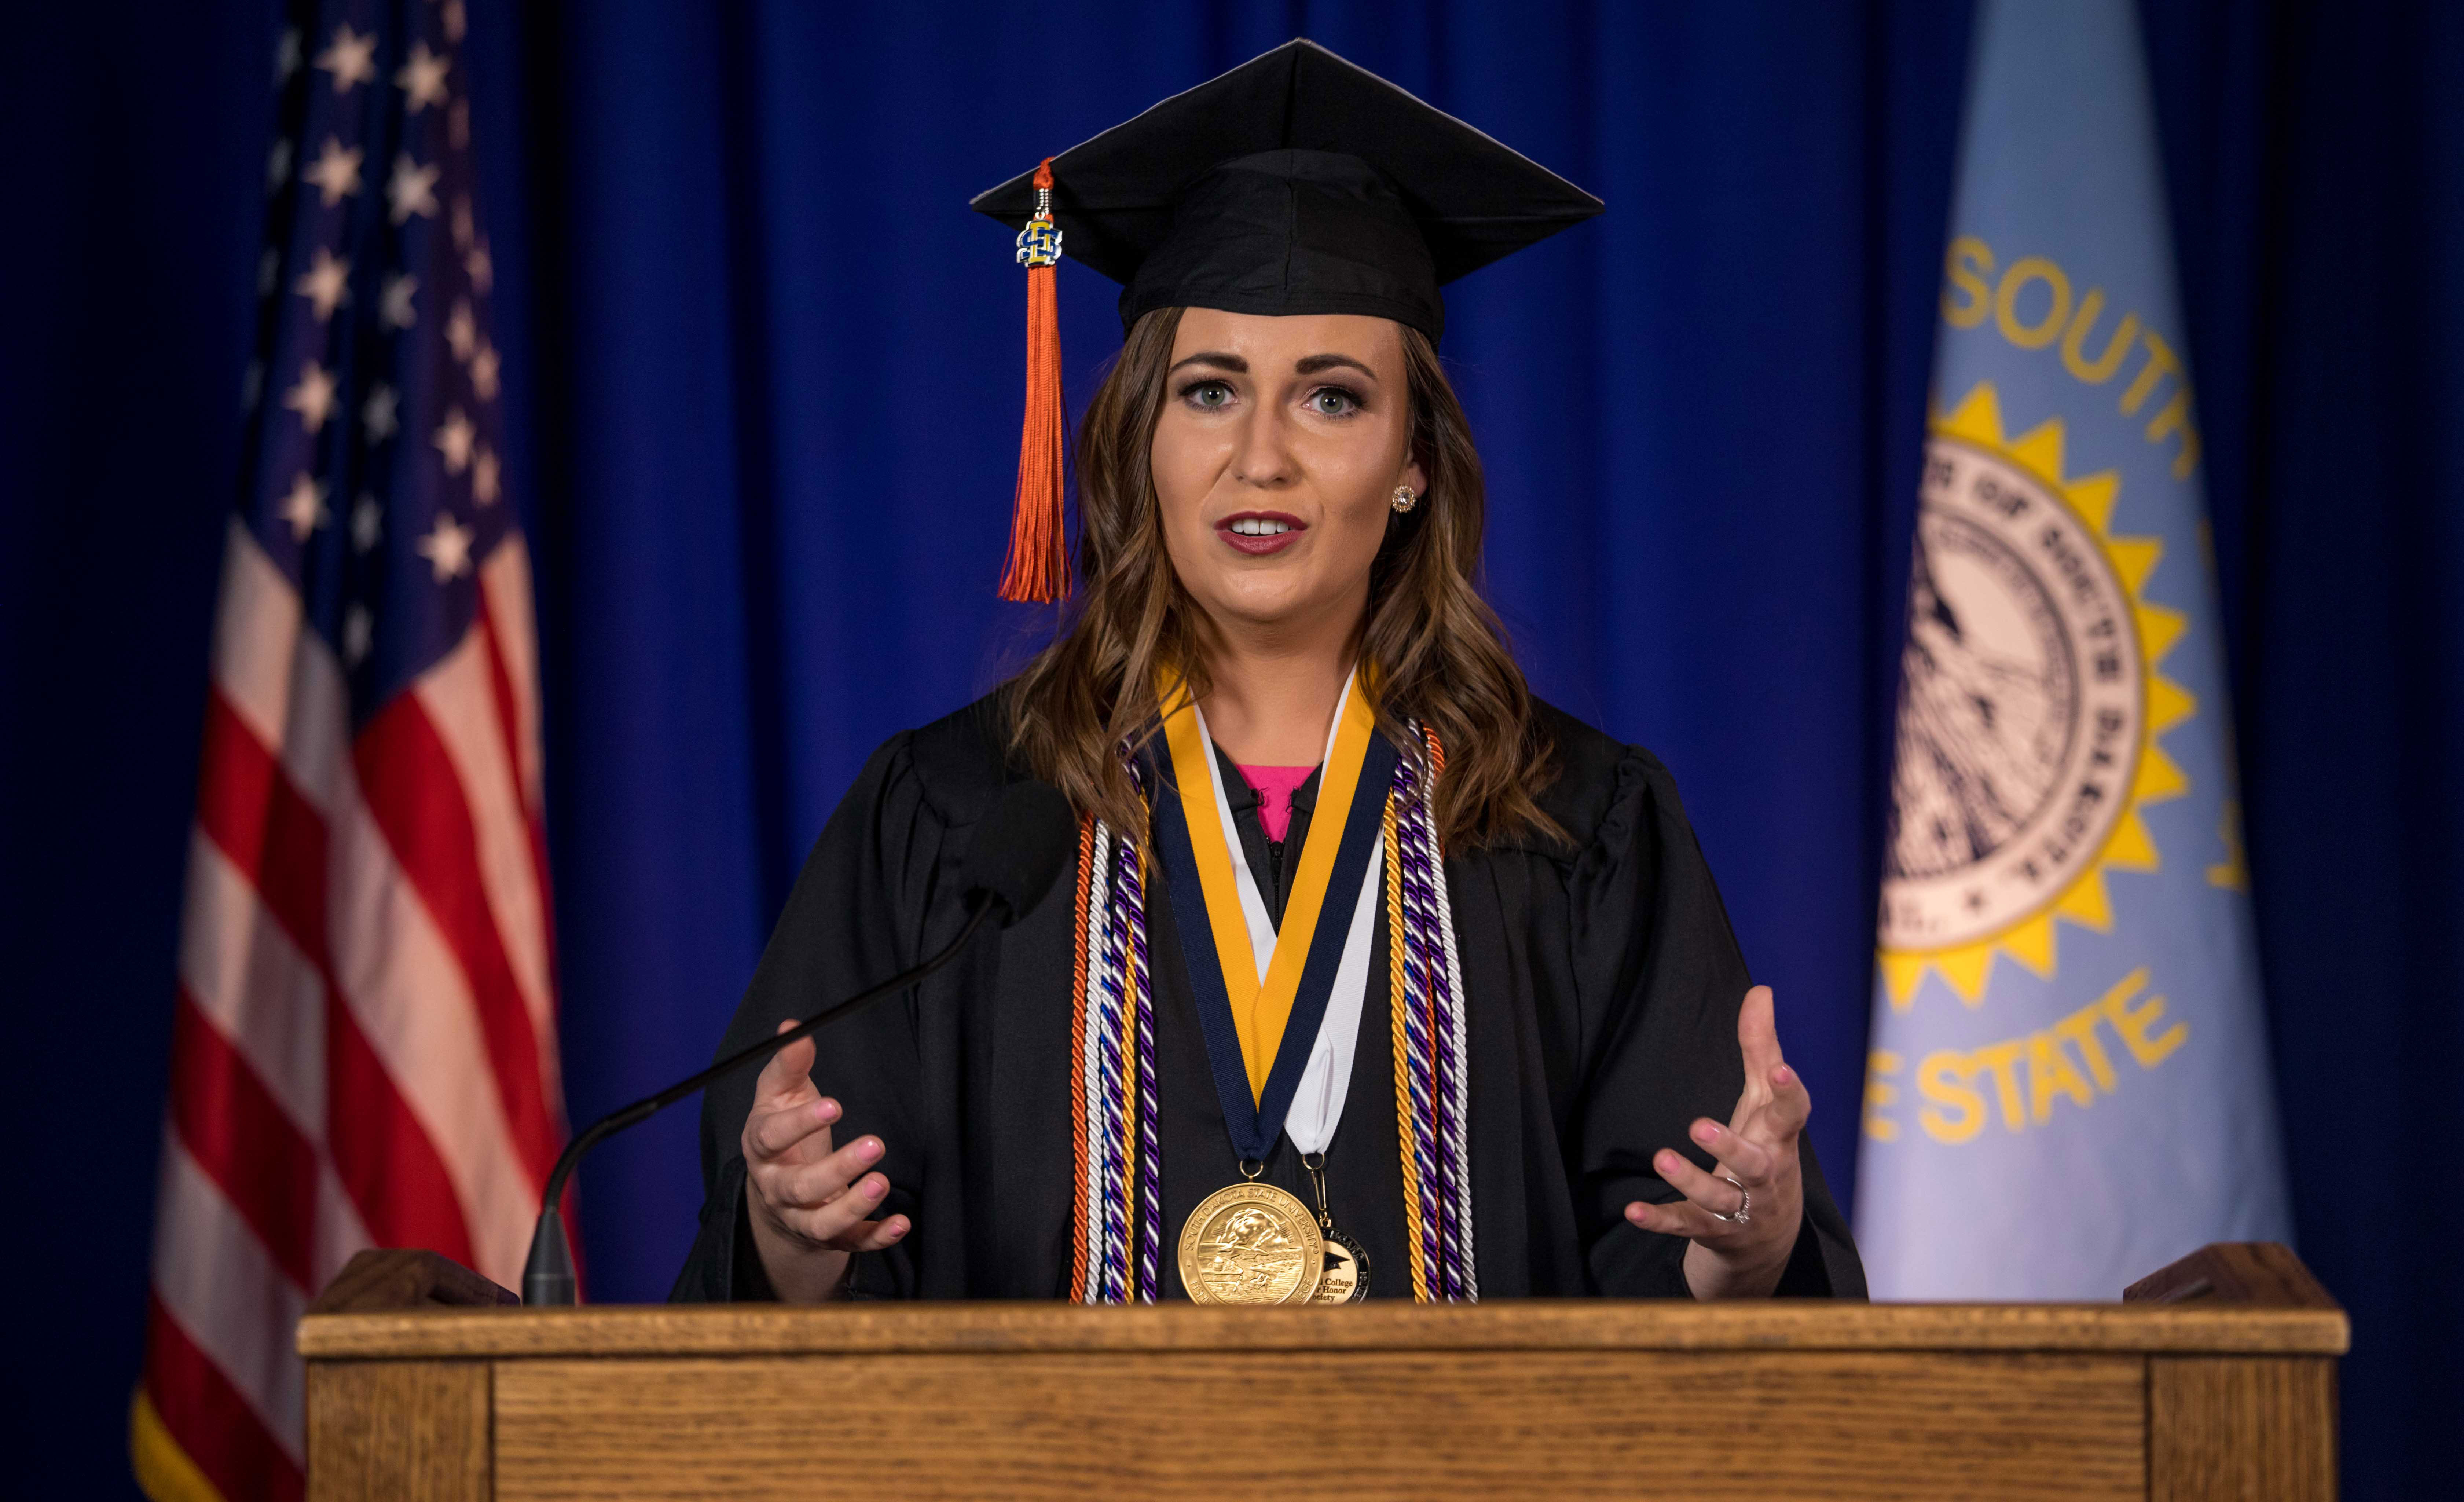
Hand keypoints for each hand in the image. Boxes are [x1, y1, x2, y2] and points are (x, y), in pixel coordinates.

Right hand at [741, 1019, 908, 1301]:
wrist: (774, 1190)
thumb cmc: (781, 1130)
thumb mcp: (779, 1094)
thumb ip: (789, 1063)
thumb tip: (793, 1025)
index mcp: (761, 1148)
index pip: (771, 1138)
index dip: (799, 1124)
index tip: (835, 1106)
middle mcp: (777, 1188)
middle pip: (800, 1187)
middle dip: (836, 1169)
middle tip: (875, 1143)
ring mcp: (801, 1217)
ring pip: (822, 1223)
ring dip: (853, 1206)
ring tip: (883, 1181)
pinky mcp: (829, 1238)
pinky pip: (851, 1244)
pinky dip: (875, 1237)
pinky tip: (901, 1223)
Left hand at [1622, 985, 1808, 1298]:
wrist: (1767, 1238)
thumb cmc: (1766, 1153)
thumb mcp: (1763, 1103)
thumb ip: (1761, 1049)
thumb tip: (1761, 990)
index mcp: (1778, 1139)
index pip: (1792, 1115)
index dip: (1790, 1093)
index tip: (1779, 1070)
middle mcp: (1765, 1176)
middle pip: (1755, 1163)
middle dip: (1730, 1147)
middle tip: (1698, 1125)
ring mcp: (1740, 1207)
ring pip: (1719, 1197)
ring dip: (1691, 1180)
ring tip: (1662, 1157)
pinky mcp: (1712, 1230)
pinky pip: (1686, 1225)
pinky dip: (1660, 1219)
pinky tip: (1632, 1210)